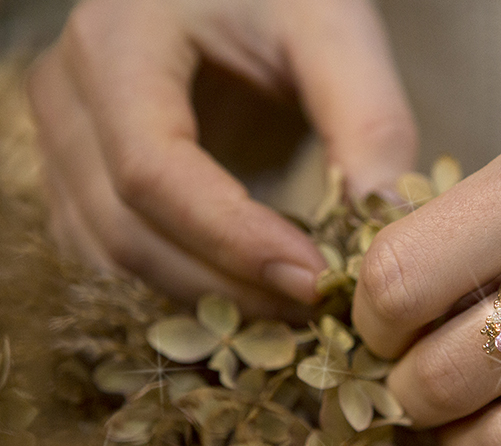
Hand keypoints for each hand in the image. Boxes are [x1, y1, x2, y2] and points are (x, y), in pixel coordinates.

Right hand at [28, 0, 416, 317]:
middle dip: (223, 287)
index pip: (153, 170)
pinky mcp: (80, 172)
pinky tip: (246, 294)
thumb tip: (386, 224)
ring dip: (200, 300)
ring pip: (110, 257)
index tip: (312, 279)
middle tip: (313, 309)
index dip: (230, 240)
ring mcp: (63, 138)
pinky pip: (111, 255)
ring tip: (288, 309)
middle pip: (125, 229)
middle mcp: (67, 94)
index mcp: (118, 42)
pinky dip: (178, 287)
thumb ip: (366, 119)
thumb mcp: (331, 29)